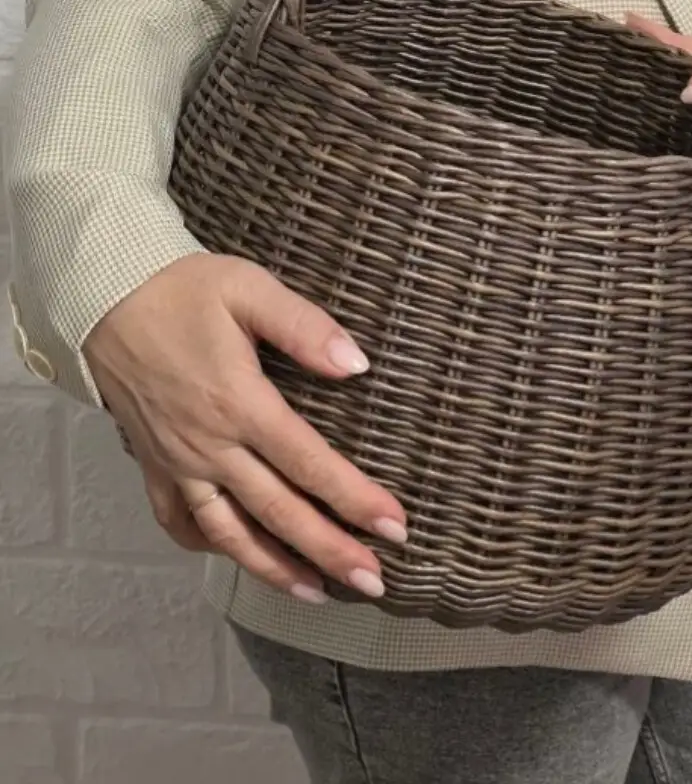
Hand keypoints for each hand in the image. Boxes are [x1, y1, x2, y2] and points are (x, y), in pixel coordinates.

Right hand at [83, 252, 408, 602]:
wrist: (105, 296)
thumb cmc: (182, 289)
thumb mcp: (249, 289)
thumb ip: (304, 327)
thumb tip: (357, 364)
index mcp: (239, 403)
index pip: (309, 464)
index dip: (355, 500)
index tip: (395, 527)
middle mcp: (209, 445)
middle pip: (278, 513)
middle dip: (330, 553)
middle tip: (374, 583)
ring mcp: (178, 462)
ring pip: (230, 534)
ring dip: (275, 569)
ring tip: (316, 593)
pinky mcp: (153, 465)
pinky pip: (180, 522)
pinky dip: (209, 547)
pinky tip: (237, 556)